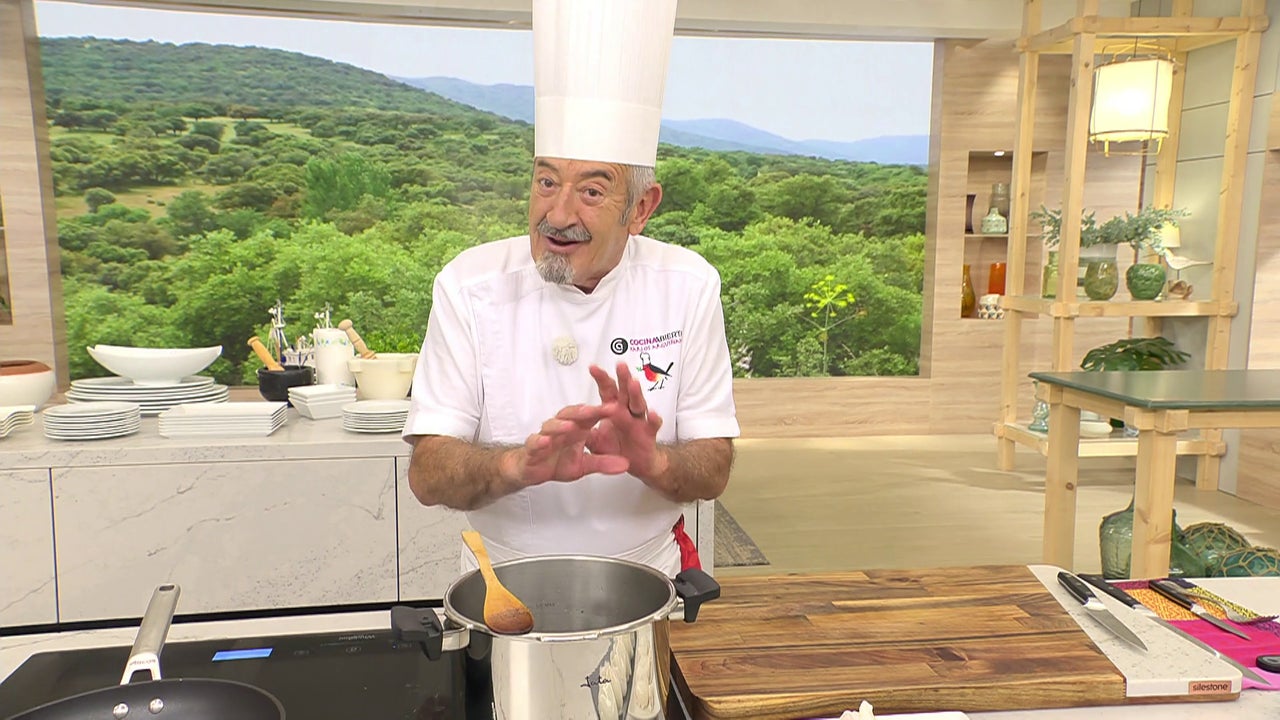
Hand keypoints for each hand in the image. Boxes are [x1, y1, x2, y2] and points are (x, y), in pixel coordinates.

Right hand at [505, 404, 629, 486]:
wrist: (532, 470)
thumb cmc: (557, 462)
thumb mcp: (585, 466)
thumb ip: (604, 463)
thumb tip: (626, 464)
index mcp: (576, 429)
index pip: (590, 416)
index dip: (602, 411)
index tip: (616, 408)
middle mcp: (561, 428)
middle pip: (572, 415)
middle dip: (583, 411)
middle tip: (596, 409)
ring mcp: (546, 436)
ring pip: (552, 425)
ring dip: (561, 425)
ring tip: (571, 426)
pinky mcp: (532, 447)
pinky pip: (535, 442)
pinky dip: (539, 441)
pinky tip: (546, 441)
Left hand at [586, 362, 667, 482]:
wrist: (636, 464)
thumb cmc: (616, 448)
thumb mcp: (595, 440)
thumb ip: (584, 431)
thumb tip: (567, 423)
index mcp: (614, 409)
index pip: (607, 390)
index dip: (601, 379)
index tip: (593, 367)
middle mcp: (627, 411)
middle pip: (625, 392)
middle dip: (622, 378)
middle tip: (620, 365)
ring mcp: (639, 421)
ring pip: (639, 404)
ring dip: (636, 393)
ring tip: (633, 383)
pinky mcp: (649, 434)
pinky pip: (652, 426)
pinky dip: (654, 420)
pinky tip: (653, 413)